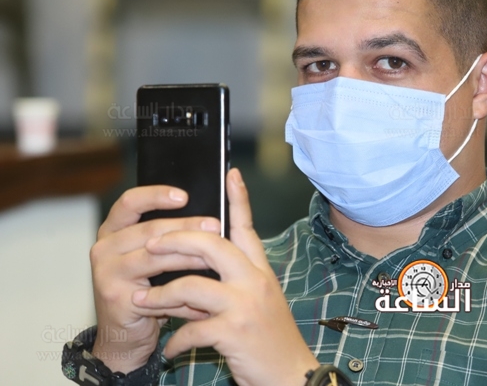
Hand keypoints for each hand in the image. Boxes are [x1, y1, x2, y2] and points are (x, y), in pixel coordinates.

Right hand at [90, 186, 219, 371]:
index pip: (130, 202)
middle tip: (216, 226)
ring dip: (190, 258)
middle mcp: (104, 247)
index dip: (157, 195)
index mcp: (113, 230)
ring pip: (156, 257)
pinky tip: (203, 298)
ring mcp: (106, 272)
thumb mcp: (154, 256)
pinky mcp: (116, 297)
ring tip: (216, 258)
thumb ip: (169, 235)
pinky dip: (184, 296)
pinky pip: (156, 291)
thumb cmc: (147, 288)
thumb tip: (211, 218)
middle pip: (149, 229)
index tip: (185, 196)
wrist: (125, 334)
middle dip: (187, 227)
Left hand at [131, 168, 318, 385]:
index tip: (229, 173)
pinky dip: (175, 341)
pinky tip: (171, 349)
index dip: (238, 199)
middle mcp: (254, 282)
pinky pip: (191, 330)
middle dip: (176, 241)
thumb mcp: (259, 302)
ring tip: (142, 303)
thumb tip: (197, 270)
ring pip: (192, 286)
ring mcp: (245, 306)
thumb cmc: (271, 338)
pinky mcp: (234, 333)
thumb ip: (233, 282)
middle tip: (151, 245)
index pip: (247, 227)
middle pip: (212, 246)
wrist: (292, 375)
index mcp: (260, 271)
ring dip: (160, 296)